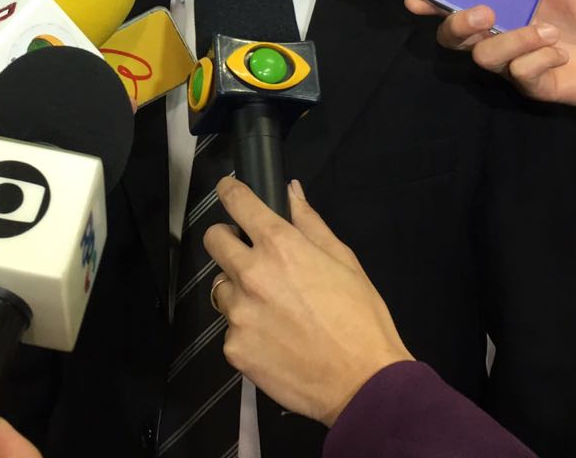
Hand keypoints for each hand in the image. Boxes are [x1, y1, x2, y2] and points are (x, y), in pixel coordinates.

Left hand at [204, 177, 410, 426]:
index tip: (229, 192)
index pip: (236, 202)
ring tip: (273, 309)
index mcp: (280, 245)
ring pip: (221, 288)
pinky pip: (231, 329)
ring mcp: (238, 313)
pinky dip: (247, 330)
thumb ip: (310, 223)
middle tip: (249, 255)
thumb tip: (291, 191)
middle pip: (213, 240)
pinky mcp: (233, 347)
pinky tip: (275, 340)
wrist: (362, 384)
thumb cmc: (361, 318)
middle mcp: (251, 274)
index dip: (230, 192)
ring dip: (239, 291)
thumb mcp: (344, 261)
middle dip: (227, 241)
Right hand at [404, 0, 575, 107]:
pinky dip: (540, 58)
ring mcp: (513, 64)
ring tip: (550, 32)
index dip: (430, 1)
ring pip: (485, 57)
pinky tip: (561, 52)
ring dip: (514, 40)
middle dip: (458, 24)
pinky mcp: (532, 86)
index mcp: (501, 6)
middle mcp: (499, 35)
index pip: (454, 4)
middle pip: (453, 37)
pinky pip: (520, 74)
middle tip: (483, 11)